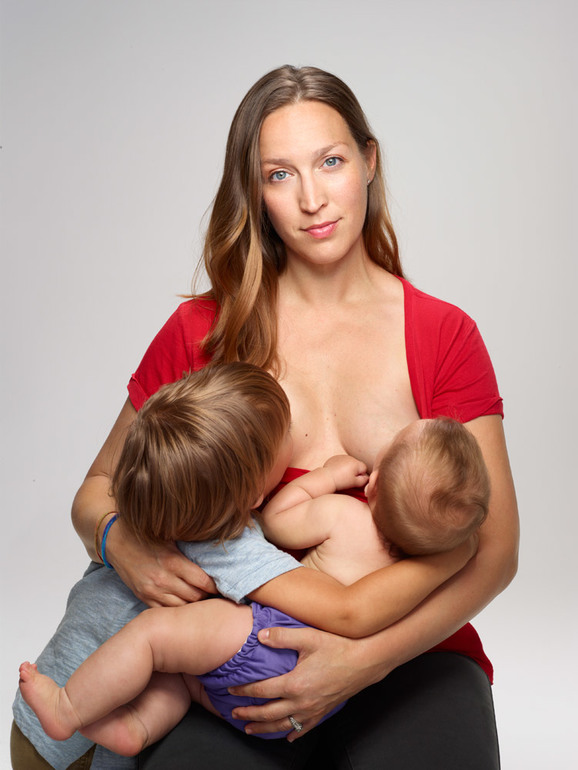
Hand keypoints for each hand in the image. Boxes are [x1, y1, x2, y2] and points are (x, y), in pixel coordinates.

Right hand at [104, 517, 216, 606]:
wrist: (115, 541)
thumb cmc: (146, 536)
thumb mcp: (170, 537)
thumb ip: (189, 551)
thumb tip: (215, 557)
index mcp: (173, 561)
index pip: (203, 581)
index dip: (216, 586)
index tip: (225, 586)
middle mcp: (163, 579)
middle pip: (195, 597)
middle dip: (208, 596)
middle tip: (217, 595)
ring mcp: (152, 591)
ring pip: (182, 607)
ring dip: (194, 605)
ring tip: (203, 601)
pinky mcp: (143, 597)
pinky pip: (165, 611)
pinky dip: (177, 610)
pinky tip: (185, 606)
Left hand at [229, 625, 385, 740]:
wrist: (366, 660)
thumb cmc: (338, 646)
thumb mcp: (308, 636)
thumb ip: (282, 636)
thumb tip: (260, 636)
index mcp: (295, 683)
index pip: (262, 691)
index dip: (244, 690)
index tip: (231, 690)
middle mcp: (302, 701)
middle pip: (269, 713)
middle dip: (249, 714)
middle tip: (234, 714)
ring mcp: (314, 709)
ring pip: (284, 725)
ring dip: (265, 728)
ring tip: (250, 729)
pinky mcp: (324, 711)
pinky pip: (305, 727)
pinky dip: (294, 733)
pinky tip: (288, 737)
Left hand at [322, 455, 368, 490]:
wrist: (326, 478)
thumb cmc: (342, 481)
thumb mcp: (355, 483)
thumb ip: (364, 480)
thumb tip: (367, 478)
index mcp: (356, 463)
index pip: (364, 468)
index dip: (361, 475)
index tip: (354, 480)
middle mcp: (350, 457)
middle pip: (357, 465)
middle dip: (355, 471)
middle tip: (348, 478)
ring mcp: (342, 456)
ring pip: (349, 463)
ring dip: (348, 468)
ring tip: (341, 475)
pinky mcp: (335, 458)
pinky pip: (341, 461)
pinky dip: (341, 466)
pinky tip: (337, 472)